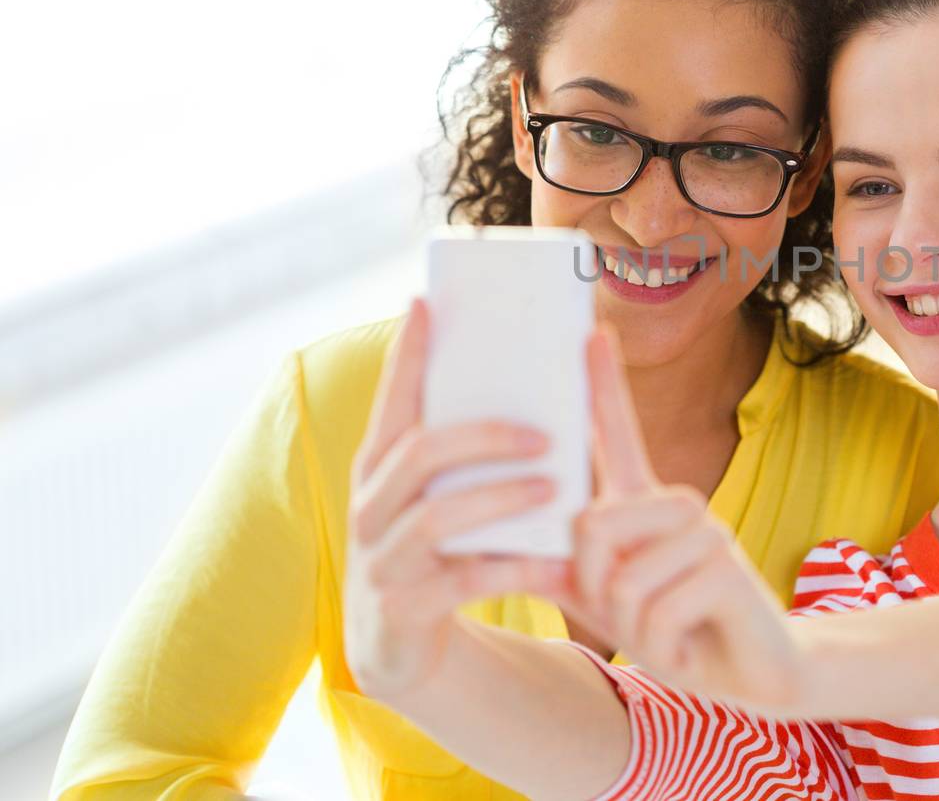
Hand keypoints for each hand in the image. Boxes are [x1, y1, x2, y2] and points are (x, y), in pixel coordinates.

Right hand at [343, 297, 561, 702]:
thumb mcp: (436, 499)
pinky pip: (462, 581)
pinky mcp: (403, 608)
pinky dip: (514, 569)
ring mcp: (381, 559)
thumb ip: (462, 454)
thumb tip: (531, 392)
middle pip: (420, 453)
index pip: (391, 401)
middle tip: (545, 436)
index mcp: (379, 469)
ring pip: (439, 517)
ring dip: (502, 498)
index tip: (425, 303)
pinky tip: (556, 565)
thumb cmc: (434, 553)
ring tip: (555, 490)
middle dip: (485, 436)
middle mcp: (370, 507)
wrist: (398, 647)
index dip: (406, 355)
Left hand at [537, 323, 808, 713]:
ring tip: (671, 632)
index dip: (603, 384)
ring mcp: (706, 528)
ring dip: (636, 627)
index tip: (590, 332)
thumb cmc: (677, 631)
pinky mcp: (727, 565)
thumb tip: (511, 552)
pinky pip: (657, 609)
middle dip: (598, 592)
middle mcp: (676, 503)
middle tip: (637, 618)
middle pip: (590, 528)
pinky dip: (665, 644)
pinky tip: (693, 645)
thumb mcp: (610, 604)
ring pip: (621, 578)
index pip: (619, 433)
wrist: (751, 673)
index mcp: (645, 504)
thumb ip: (567, 575)